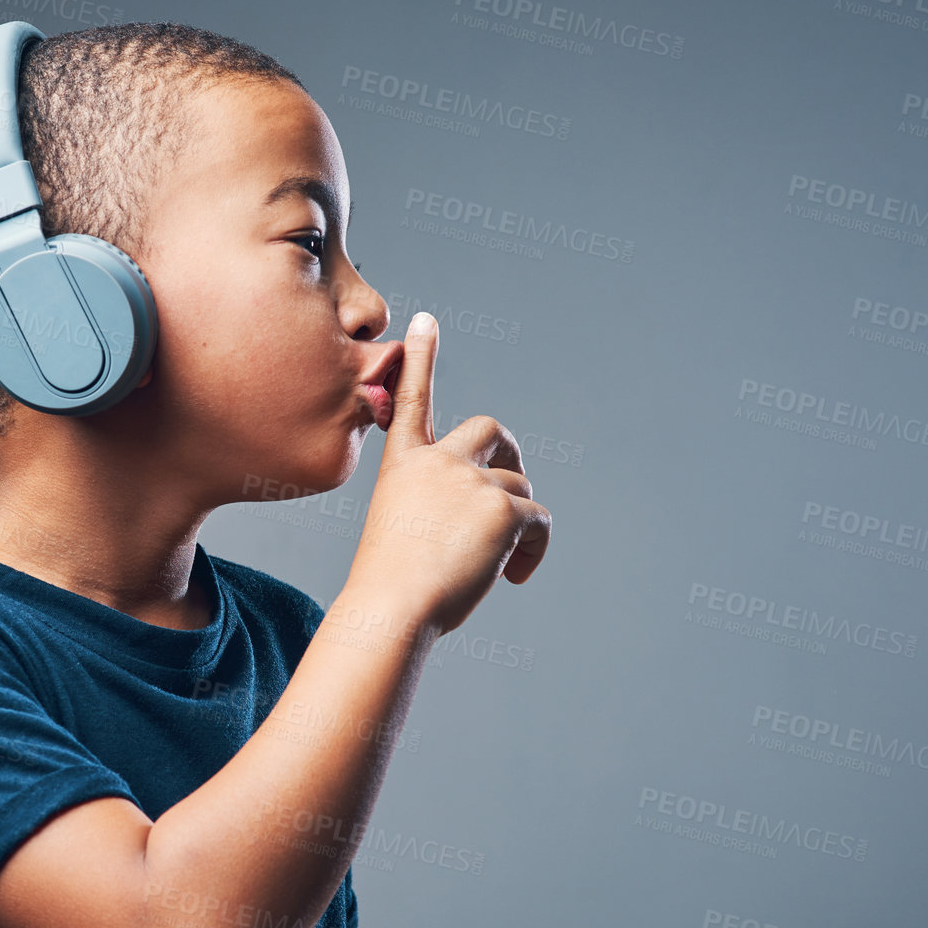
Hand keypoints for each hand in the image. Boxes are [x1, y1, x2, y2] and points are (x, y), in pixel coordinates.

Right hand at [346, 313, 551, 635]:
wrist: (392, 607)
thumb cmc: (389, 587)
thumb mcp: (400, 532)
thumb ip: (434, 510)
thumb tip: (483, 522)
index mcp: (403, 464)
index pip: (412, 398)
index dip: (420, 358)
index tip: (426, 320)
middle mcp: (437, 462)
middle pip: (490, 431)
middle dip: (509, 454)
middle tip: (511, 492)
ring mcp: (471, 480)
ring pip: (519, 488)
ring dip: (518, 526)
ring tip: (497, 566)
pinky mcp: (503, 507)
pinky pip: (538, 519)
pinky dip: (535, 550)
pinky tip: (513, 577)